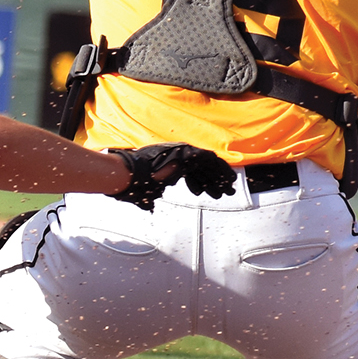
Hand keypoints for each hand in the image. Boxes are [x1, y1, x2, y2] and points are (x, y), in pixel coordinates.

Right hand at [109, 143, 236, 209]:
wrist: (127, 175)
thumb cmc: (132, 184)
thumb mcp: (145, 192)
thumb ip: (149, 197)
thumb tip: (148, 206)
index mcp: (168, 163)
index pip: (190, 171)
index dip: (201, 182)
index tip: (209, 193)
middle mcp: (176, 155)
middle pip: (201, 168)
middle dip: (214, 181)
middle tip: (226, 192)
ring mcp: (181, 152)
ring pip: (208, 163)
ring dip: (220, 176)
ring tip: (229, 190)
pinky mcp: (186, 154)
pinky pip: (209, 160)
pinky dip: (219, 169)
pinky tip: (227, 180)